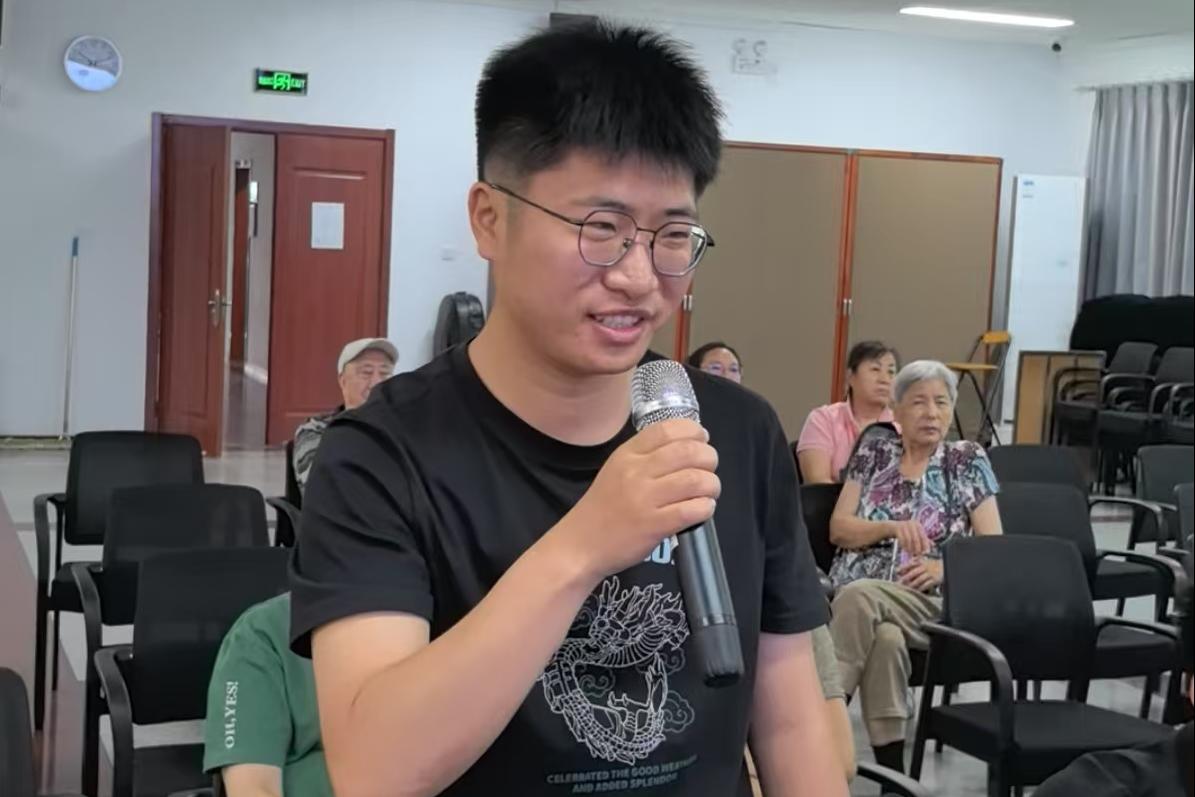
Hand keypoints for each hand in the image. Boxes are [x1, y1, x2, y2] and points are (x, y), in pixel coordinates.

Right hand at [548, 419, 718, 581]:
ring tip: (708, 492)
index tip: (702, 440)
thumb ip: (646, 456)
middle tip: (709, 469)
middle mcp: (636, 472)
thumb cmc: (603, 507)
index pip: (667, 429)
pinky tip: (702, 509)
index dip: (694, 431)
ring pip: (696, 480)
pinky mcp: (655, 526)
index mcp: (627, 454)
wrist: (580, 545)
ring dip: (711, 485)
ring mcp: (645, 499)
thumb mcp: (617, 470)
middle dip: (709, 458)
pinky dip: (705, 507)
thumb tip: (688, 446)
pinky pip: (693, 509)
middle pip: (688, 452)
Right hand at [887, 519, 929, 556]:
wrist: (893, 527)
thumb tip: (933, 545)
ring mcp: (904, 525)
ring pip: (908, 539)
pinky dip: (904, 545)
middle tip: (917, 555)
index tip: (925, 553)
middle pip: (916, 539)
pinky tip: (905, 549)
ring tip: (911, 553)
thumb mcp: (916, 533)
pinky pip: (901, 539)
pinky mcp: (897, 528)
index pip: (923, 536)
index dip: (924, 546)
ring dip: (909, 548)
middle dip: (917, 548)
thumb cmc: (907, 532)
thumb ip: (924, 539)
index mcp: (918, 525)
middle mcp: (912, 524)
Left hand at [898, 558, 942, 591]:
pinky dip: (921, 588)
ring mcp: (930, 574)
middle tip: (899, 583)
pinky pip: (926, 585)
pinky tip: (917, 591)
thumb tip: (902, 568)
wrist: (946, 566)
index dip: (903, 568)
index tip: (896, 571)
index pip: (910, 564)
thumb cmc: (933, 564)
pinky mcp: (934, 580)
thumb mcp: (923, 560)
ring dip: (912, 585)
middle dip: (905, 578)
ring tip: (906, 588)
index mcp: (921, 562)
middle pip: (913, 573)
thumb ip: (914, 562)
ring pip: (919, 580)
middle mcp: (925, 567)